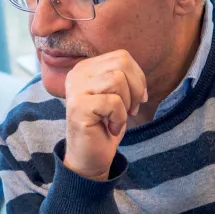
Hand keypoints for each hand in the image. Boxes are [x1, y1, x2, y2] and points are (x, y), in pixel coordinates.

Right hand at [62, 50, 146, 179]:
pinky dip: (119, 118)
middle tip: (130, 110)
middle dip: (135, 89)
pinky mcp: (78, 107)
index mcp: (86, 68)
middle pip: (121, 63)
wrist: (89, 157)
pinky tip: (110, 128)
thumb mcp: (117, 95)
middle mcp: (77, 74)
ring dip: (126, 104)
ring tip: (117, 118)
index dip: (138, 78)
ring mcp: (75, 89)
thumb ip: (123, 77)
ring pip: (117, 79)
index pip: (122, 56)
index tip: (136, 100)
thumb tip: (139, 76)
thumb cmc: (105, 126)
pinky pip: (113, 102)